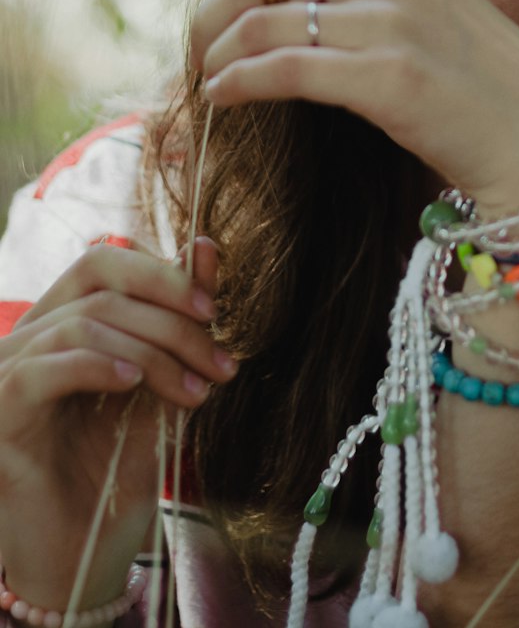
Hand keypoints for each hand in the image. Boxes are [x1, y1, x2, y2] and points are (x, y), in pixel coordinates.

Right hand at [0, 237, 236, 607]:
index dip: (160, 274)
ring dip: (152, 351)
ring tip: (192, 391)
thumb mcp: (164, 382)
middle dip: (172, 319)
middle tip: (220, 363)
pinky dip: (95, 367)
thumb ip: (181, 318)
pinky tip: (133, 386)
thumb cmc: (120, 463)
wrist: (85, 550)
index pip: (104, 262)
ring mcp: (8, 371)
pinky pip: (40, 370)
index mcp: (65, 320)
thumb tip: (205, 246)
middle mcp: (30, 336)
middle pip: (101, 290)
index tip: (213, 309)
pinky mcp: (0, 412)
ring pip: (80, 324)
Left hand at [191, 0, 518, 208]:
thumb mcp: (429, 6)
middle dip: (212, 12)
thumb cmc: (484, 83)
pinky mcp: (387, 77)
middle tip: (197, 48)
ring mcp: (391, 21)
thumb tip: (282, 3)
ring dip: (216, 52)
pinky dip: (238, 81)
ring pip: (263, 20)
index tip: (216, 4)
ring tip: (207, 79)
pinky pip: (282, 67)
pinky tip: (225, 98)